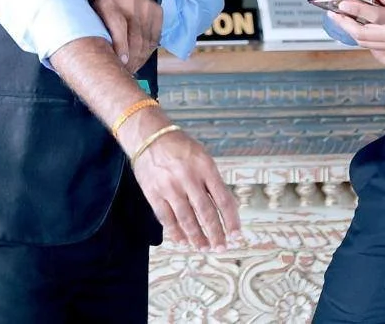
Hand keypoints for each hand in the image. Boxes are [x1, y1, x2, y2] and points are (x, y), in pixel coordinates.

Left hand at [93, 0, 162, 71]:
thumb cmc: (106, 4)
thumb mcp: (95, 11)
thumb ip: (97, 30)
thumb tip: (100, 58)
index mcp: (109, 3)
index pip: (119, 28)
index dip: (121, 48)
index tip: (121, 63)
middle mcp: (130, 3)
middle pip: (134, 37)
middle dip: (131, 58)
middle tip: (125, 71)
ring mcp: (146, 6)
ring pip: (146, 39)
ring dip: (140, 58)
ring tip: (133, 68)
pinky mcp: (157, 11)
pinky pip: (154, 37)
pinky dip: (148, 51)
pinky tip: (141, 59)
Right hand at [130, 128, 241, 250]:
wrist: (148, 136)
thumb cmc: (179, 147)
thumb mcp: (202, 157)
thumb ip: (213, 181)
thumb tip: (227, 208)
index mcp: (205, 167)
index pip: (223, 199)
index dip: (231, 220)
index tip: (236, 235)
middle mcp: (188, 178)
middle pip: (206, 212)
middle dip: (216, 234)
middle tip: (221, 248)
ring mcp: (170, 187)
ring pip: (186, 219)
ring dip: (197, 237)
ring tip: (204, 248)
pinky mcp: (153, 193)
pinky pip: (166, 218)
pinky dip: (175, 232)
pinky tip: (183, 241)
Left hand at [330, 0, 384, 70]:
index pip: (372, 15)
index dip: (353, 8)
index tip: (339, 2)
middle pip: (364, 34)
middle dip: (345, 24)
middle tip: (332, 14)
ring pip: (369, 44)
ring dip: (353, 33)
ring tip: (342, 22)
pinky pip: (380, 51)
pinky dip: (367, 43)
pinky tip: (360, 34)